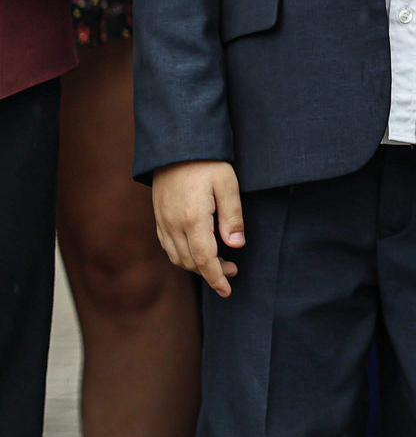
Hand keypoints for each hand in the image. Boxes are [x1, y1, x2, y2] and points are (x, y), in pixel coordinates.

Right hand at [152, 160, 243, 296]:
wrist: (176, 146)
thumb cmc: (207, 163)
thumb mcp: (228, 185)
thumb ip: (232, 217)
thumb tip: (236, 246)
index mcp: (192, 219)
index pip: (204, 259)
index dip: (215, 278)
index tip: (227, 291)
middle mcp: (173, 225)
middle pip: (190, 262)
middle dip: (211, 272)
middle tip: (233, 270)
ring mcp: (163, 222)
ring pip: (177, 257)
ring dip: (197, 266)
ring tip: (220, 263)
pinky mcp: (159, 217)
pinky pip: (168, 246)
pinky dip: (183, 256)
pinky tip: (198, 251)